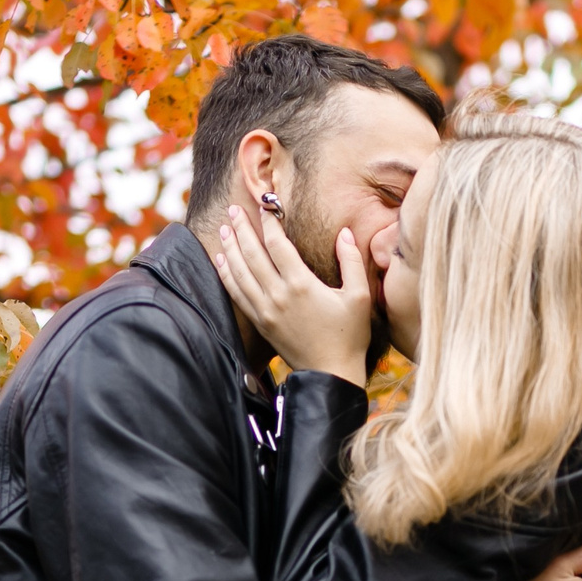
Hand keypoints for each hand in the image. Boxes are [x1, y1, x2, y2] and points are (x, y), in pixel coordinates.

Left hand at [213, 203, 372, 386]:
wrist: (331, 374)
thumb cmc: (349, 335)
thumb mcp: (360, 296)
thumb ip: (352, 261)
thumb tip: (344, 232)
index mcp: (302, 285)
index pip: (278, 245)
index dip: (270, 223)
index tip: (266, 206)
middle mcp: (278, 295)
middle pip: (253, 254)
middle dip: (242, 229)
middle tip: (233, 209)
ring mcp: (266, 310)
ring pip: (240, 273)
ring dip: (230, 248)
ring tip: (223, 229)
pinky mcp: (260, 323)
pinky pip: (237, 294)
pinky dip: (227, 276)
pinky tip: (221, 261)